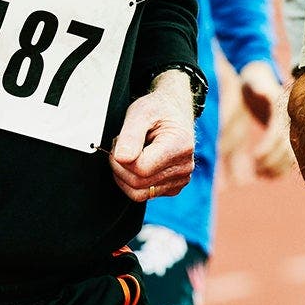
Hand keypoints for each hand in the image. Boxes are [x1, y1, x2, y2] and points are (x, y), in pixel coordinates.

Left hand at [109, 73, 194, 202]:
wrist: (173, 111)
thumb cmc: (157, 109)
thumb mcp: (140, 112)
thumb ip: (130, 135)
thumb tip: (122, 158)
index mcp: (180, 146)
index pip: (141, 168)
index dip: (121, 158)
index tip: (119, 141)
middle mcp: (185, 166)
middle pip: (138, 183)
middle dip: (121, 167)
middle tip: (121, 146)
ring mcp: (181, 179)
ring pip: (140, 193)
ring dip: (126, 176)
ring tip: (130, 153)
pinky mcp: (174, 186)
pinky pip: (146, 194)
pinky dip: (135, 181)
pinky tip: (140, 162)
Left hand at [239, 60, 293, 179]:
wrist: (262, 78)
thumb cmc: (255, 79)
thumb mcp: (254, 79)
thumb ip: (258, 86)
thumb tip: (262, 92)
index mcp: (282, 111)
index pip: (279, 134)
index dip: (269, 148)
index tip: (255, 157)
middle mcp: (289, 123)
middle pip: (288, 149)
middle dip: (273, 162)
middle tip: (256, 169)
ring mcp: (289, 131)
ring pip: (289, 157)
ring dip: (277, 169)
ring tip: (259, 174)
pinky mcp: (285, 138)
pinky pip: (287, 158)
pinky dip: (279, 170)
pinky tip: (265, 175)